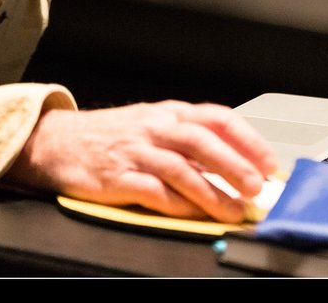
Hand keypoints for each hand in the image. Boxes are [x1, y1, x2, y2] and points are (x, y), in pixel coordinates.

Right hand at [3, 101, 278, 222]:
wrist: (57, 142)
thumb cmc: (111, 136)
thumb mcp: (153, 125)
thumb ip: (189, 141)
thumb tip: (235, 167)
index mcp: (169, 112)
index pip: (217, 118)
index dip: (247, 139)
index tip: (269, 162)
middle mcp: (155, 127)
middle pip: (202, 141)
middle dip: (234, 165)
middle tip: (256, 187)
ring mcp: (135, 152)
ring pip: (180, 168)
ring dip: (211, 192)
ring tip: (233, 211)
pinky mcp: (117, 177)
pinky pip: (152, 191)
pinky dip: (176, 204)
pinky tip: (192, 216)